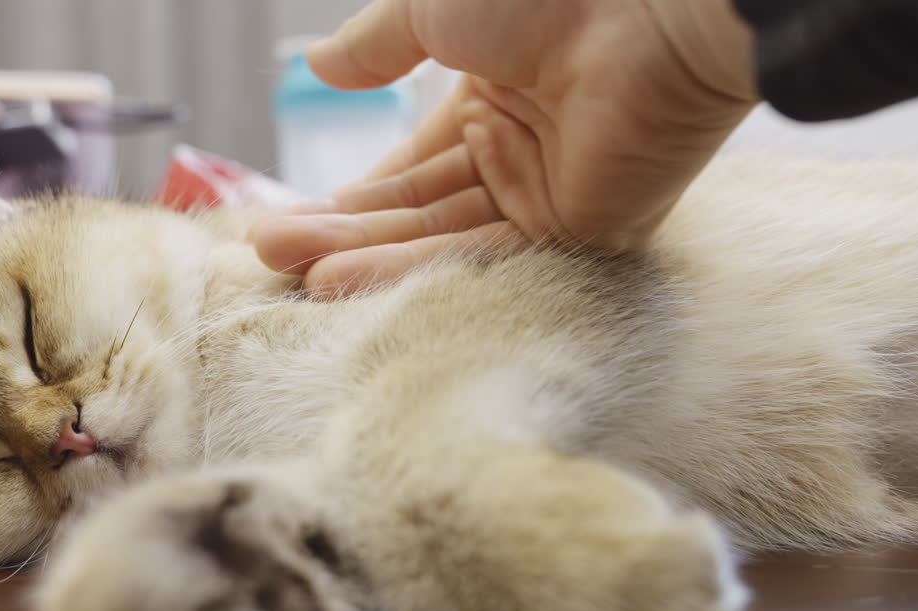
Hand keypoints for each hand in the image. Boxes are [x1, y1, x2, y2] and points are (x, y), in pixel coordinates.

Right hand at [251, 0, 757, 297]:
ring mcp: (550, 195)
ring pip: (440, 236)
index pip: (412, 166)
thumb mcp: (433, 8)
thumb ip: (378, 45)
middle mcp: (520, 152)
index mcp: (494, 97)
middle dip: (343, 230)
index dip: (354, 195)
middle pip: (418, 207)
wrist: (646, 6)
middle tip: (271, 250)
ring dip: (364, 255)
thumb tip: (318, 65)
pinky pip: (483, 255)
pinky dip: (412, 267)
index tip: (295, 219)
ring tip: (291, 270)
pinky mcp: (581, 231)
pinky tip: (344, 277)